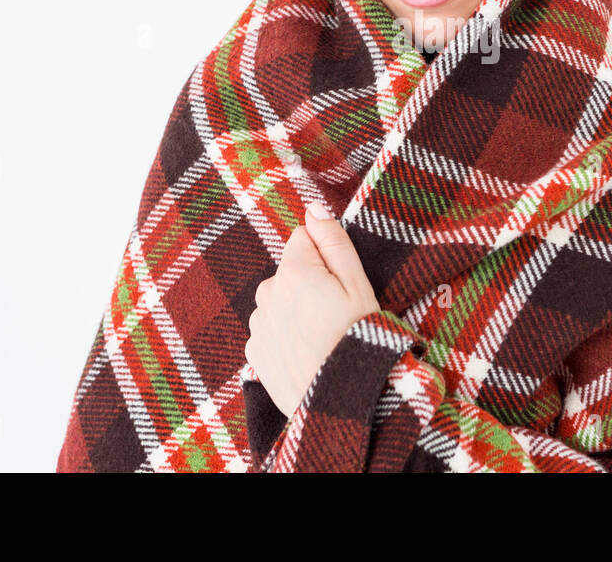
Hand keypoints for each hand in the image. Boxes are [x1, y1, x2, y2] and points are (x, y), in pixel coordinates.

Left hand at [244, 198, 380, 416]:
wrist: (340, 404)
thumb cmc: (358, 341)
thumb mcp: (358, 286)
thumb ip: (334, 241)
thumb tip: (313, 207)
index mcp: (294, 273)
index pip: (303, 238)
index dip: (327, 258)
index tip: (340, 285)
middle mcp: (267, 295)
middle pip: (289, 272)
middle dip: (309, 284)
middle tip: (335, 316)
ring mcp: (257, 326)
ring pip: (278, 302)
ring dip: (295, 312)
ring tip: (322, 339)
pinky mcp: (253, 354)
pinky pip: (270, 331)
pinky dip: (285, 338)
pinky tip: (307, 355)